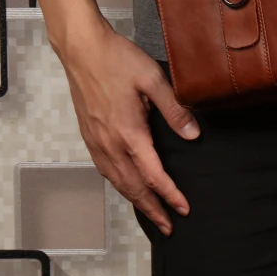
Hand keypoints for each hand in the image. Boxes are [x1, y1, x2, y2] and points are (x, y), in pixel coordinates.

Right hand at [52, 18, 199, 235]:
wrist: (83, 50)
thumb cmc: (118, 60)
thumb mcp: (153, 79)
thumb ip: (175, 108)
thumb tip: (193, 134)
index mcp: (129, 133)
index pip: (153, 175)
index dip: (170, 194)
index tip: (184, 208)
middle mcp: (110, 144)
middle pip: (133, 187)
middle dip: (152, 209)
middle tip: (169, 225)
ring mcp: (96, 142)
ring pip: (117, 182)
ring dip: (135, 201)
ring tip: (151, 213)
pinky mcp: (89, 135)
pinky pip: (106, 171)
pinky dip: (119, 185)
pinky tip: (126, 185)